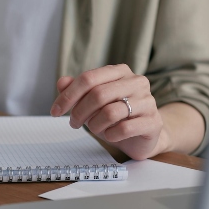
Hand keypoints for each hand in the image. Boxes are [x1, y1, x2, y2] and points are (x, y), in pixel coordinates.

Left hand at [50, 64, 166, 159]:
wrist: (142, 136)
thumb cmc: (115, 117)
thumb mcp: (92, 103)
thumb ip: (77, 90)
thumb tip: (62, 82)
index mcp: (120, 72)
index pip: (88, 79)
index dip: (68, 96)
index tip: (55, 111)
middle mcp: (136, 82)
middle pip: (98, 94)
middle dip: (79, 112)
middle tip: (74, 123)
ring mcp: (147, 101)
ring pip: (110, 112)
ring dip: (95, 125)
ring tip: (95, 129)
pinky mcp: (153, 122)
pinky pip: (124, 128)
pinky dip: (111, 135)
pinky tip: (110, 135)